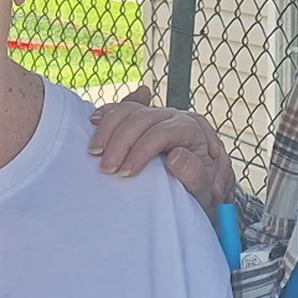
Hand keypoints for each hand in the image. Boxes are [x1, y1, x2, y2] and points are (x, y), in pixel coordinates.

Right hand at [89, 93, 234, 214]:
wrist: (202, 185)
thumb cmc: (203, 189)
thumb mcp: (204, 188)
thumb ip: (194, 173)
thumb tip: (175, 155)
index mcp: (192, 128)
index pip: (162, 132)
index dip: (141, 151)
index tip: (125, 173)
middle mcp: (174, 115)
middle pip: (142, 118)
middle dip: (120, 142)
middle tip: (106, 169)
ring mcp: (157, 113)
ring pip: (129, 109)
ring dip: (108, 128)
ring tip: (95, 153)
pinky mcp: (143, 116)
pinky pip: (122, 107)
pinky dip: (106, 113)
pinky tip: (93, 122)